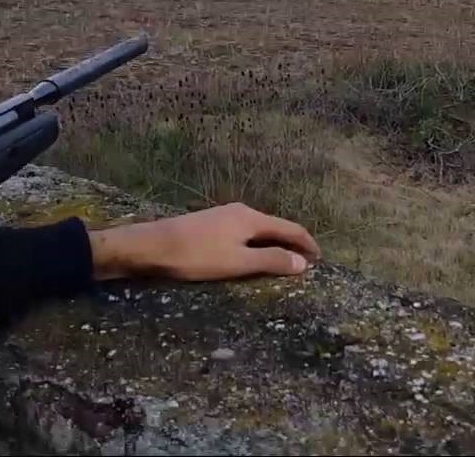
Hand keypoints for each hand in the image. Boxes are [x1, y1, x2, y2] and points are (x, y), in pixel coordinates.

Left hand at [89, 203, 319, 281]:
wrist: (154, 245)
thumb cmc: (198, 255)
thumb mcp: (238, 263)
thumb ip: (271, 261)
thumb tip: (302, 261)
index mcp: (251, 218)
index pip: (289, 227)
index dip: (307, 243)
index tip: (321, 258)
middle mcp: (240, 211)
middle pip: (274, 226)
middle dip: (292, 243)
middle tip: (305, 263)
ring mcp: (224, 215)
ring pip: (258, 229)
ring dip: (273, 244)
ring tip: (283, 261)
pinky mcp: (211, 223)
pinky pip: (244, 232)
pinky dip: (256, 243)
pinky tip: (252, 255)